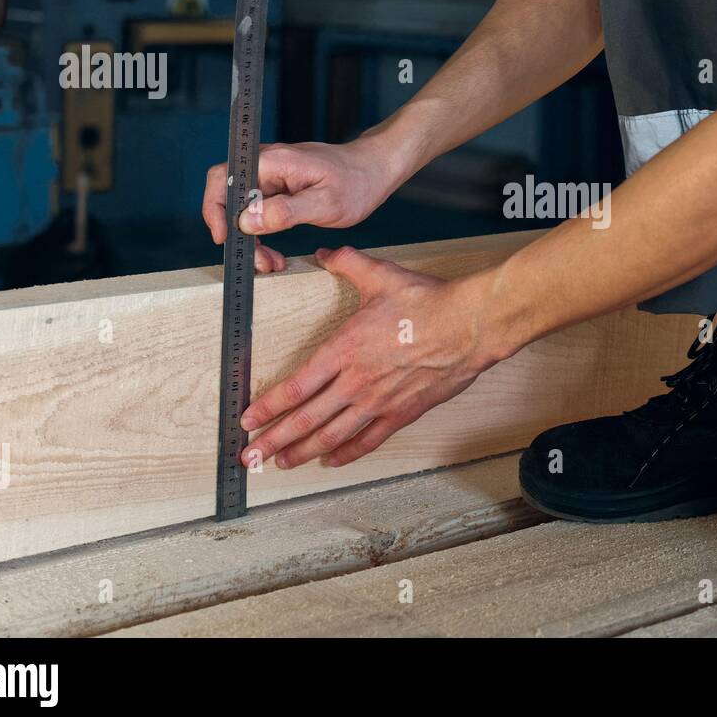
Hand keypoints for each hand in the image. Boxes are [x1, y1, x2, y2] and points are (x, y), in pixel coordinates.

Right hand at [201, 139, 400, 273]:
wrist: (375, 170)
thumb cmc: (356, 182)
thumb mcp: (325, 203)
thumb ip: (286, 212)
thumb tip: (247, 221)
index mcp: (273, 161)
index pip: (223, 178)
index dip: (215, 208)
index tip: (225, 238)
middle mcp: (267, 164)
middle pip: (230, 197)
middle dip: (237, 233)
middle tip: (257, 262)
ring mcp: (272, 176)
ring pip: (244, 209)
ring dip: (251, 239)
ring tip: (270, 264)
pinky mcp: (280, 188)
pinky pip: (259, 212)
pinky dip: (263, 234)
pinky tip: (275, 254)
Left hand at [239, 246, 502, 469]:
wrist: (469, 326)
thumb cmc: (427, 302)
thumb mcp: (380, 275)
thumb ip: (347, 264)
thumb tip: (325, 253)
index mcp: (343, 350)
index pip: (295, 386)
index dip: (267, 407)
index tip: (247, 419)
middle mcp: (355, 382)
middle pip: (304, 419)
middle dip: (273, 440)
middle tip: (250, 456)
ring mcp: (378, 401)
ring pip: (331, 436)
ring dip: (302, 452)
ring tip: (281, 463)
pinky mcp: (402, 413)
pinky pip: (368, 440)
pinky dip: (347, 453)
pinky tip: (331, 460)